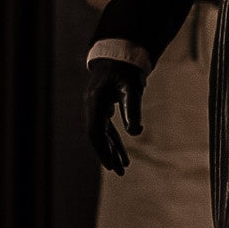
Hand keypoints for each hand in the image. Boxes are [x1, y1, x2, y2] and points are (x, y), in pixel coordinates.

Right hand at [85, 58, 145, 174]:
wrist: (120, 55)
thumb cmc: (126, 70)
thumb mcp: (132, 88)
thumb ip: (133, 110)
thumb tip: (135, 133)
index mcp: (95, 101)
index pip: (95, 131)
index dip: (101, 149)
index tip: (110, 164)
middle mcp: (92, 106)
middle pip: (97, 136)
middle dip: (107, 155)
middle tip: (119, 172)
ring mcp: (96, 108)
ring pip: (102, 135)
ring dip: (112, 150)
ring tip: (123, 167)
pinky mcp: (103, 109)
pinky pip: (107, 129)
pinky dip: (115, 142)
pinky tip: (123, 154)